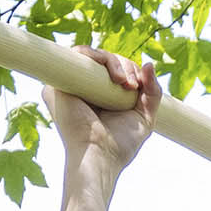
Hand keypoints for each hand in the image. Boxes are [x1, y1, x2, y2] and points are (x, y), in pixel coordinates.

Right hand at [46, 46, 159, 180]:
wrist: (101, 155)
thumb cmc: (121, 144)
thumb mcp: (145, 116)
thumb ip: (152, 92)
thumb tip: (149, 64)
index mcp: (100, 96)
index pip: (115, 69)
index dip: (129, 70)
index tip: (140, 86)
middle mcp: (83, 89)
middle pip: (105, 60)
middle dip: (125, 65)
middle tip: (132, 85)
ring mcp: (70, 85)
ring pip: (92, 56)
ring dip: (113, 61)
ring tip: (124, 82)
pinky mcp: (58, 84)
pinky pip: (76, 55)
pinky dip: (93, 54)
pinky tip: (108, 72)